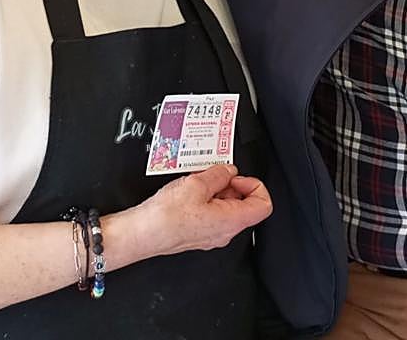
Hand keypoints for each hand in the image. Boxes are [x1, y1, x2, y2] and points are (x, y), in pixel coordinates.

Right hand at [135, 164, 271, 254]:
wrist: (143, 234)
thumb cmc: (167, 217)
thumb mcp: (197, 184)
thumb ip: (219, 174)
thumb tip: (228, 171)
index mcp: (232, 221)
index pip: (263, 205)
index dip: (254, 185)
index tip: (237, 177)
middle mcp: (225, 232)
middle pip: (245, 205)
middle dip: (232, 185)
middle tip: (214, 176)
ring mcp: (212, 235)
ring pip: (227, 209)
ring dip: (217, 191)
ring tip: (198, 182)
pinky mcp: (199, 234)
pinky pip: (212, 214)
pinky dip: (206, 199)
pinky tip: (190, 192)